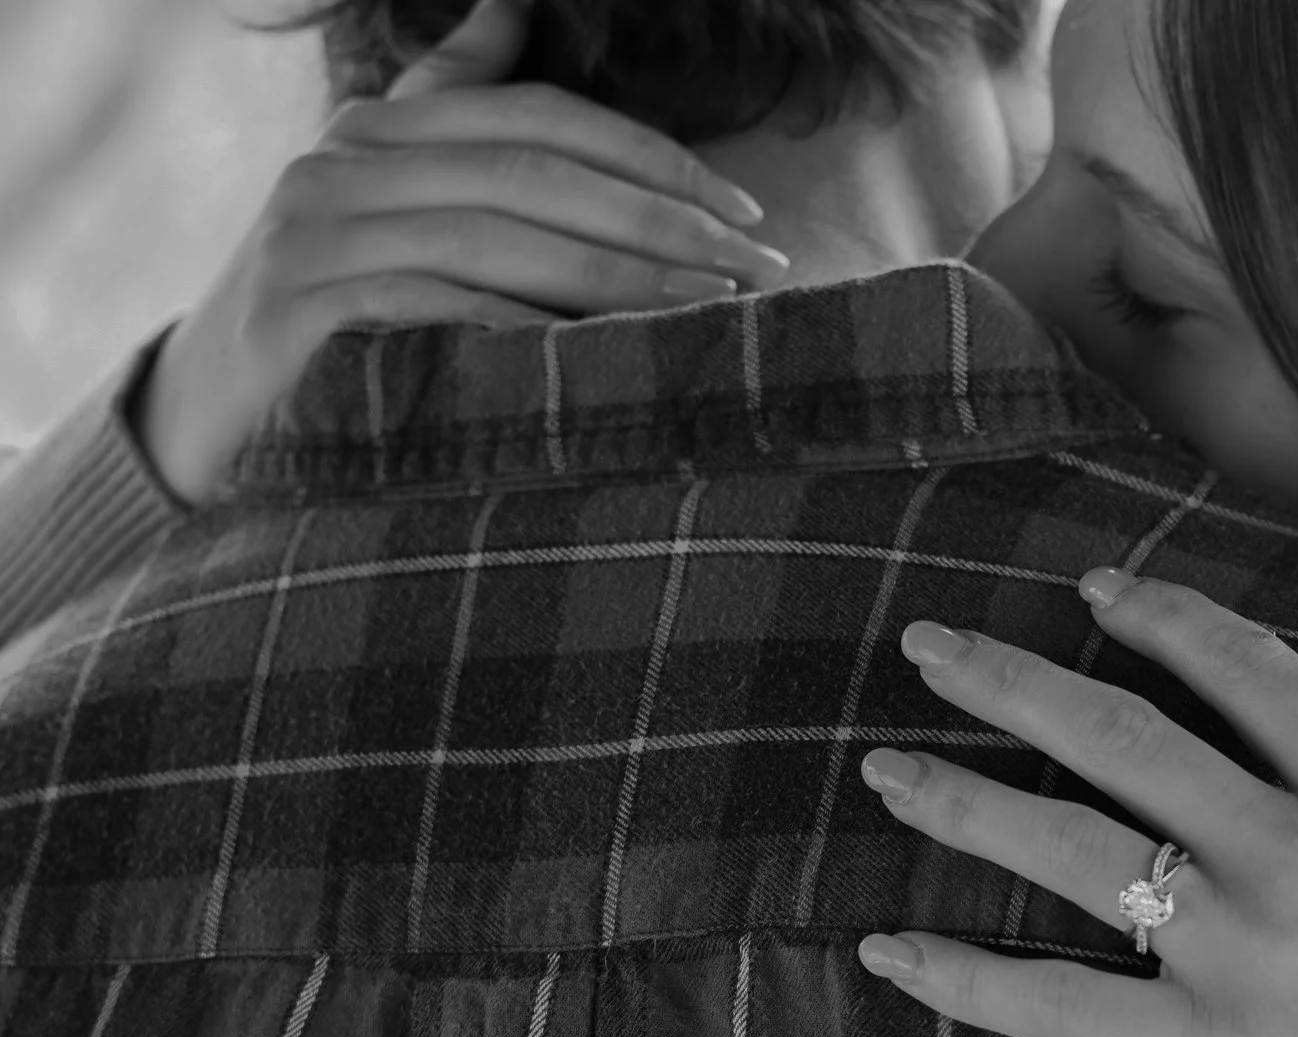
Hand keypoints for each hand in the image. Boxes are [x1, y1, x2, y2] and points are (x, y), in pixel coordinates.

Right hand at [138, 0, 786, 503]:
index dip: (654, 157)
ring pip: (497, 236)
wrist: (213, 407)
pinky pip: (437, 305)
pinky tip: (600, 350)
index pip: (543, 117)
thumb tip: (511, 2)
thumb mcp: (388, 190)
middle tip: (756, 264)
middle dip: (660, 216)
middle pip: (534, 172)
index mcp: (383, 127)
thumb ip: (451, 99)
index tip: (746, 210)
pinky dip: (524, 325)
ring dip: (617, 273)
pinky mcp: (302, 308)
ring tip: (707, 308)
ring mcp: (315, 232)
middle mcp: (343, 162)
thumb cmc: (332, 301)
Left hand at [856, 574, 1297, 1036]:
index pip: (1242, 667)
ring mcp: (1244, 955)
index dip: (1158, 615)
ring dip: (965, 805)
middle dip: (1011, 681)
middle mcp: (1295, 853)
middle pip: (1120, 736)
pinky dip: (971, 980)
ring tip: (882, 772)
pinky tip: (887, 950)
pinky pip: (1065, 1010)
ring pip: (1071, 851)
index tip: (1092, 592)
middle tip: (926, 649)